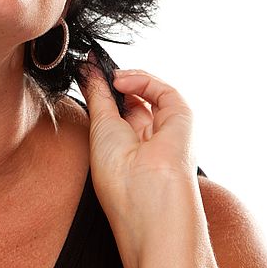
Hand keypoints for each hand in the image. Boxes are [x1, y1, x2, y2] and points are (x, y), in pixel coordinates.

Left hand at [78, 55, 195, 213]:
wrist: (147, 198)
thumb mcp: (99, 127)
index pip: (116, 112)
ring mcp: (165, 131)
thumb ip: (97, 95)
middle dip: (111, 84)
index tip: (84, 73)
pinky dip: (144, 80)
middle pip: (131, 101)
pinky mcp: (182, 121)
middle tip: (91, 69)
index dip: (101, 91)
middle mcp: (146, 140)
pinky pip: (166, 92)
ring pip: (150, 94)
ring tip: (107, 75)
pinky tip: (121, 80)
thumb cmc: (119, 176)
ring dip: (127, 79)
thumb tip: (88, 71)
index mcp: (125, 149)